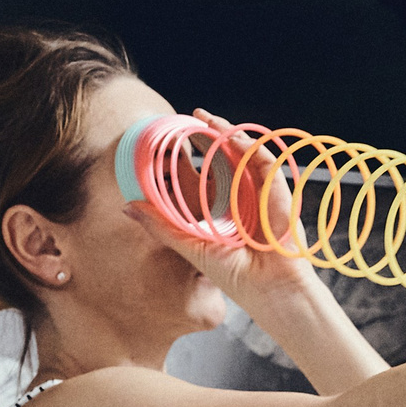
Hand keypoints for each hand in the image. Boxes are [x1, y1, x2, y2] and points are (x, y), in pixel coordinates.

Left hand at [127, 110, 318, 309]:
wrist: (268, 290)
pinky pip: (264, 163)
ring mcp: (261, 193)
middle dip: (211, 133)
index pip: (207, 173)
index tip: (175, 136)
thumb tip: (127, 206)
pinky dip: (250, 148)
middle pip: (226, 157)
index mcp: (222, 209)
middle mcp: (242, 197)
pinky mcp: (278, 192)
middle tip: (193, 116)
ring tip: (208, 119)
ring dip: (228, 133)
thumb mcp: (190, 246)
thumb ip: (162, 225)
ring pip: (244, 154)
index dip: (194, 153)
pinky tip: (233, 138)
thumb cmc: (234, 275)